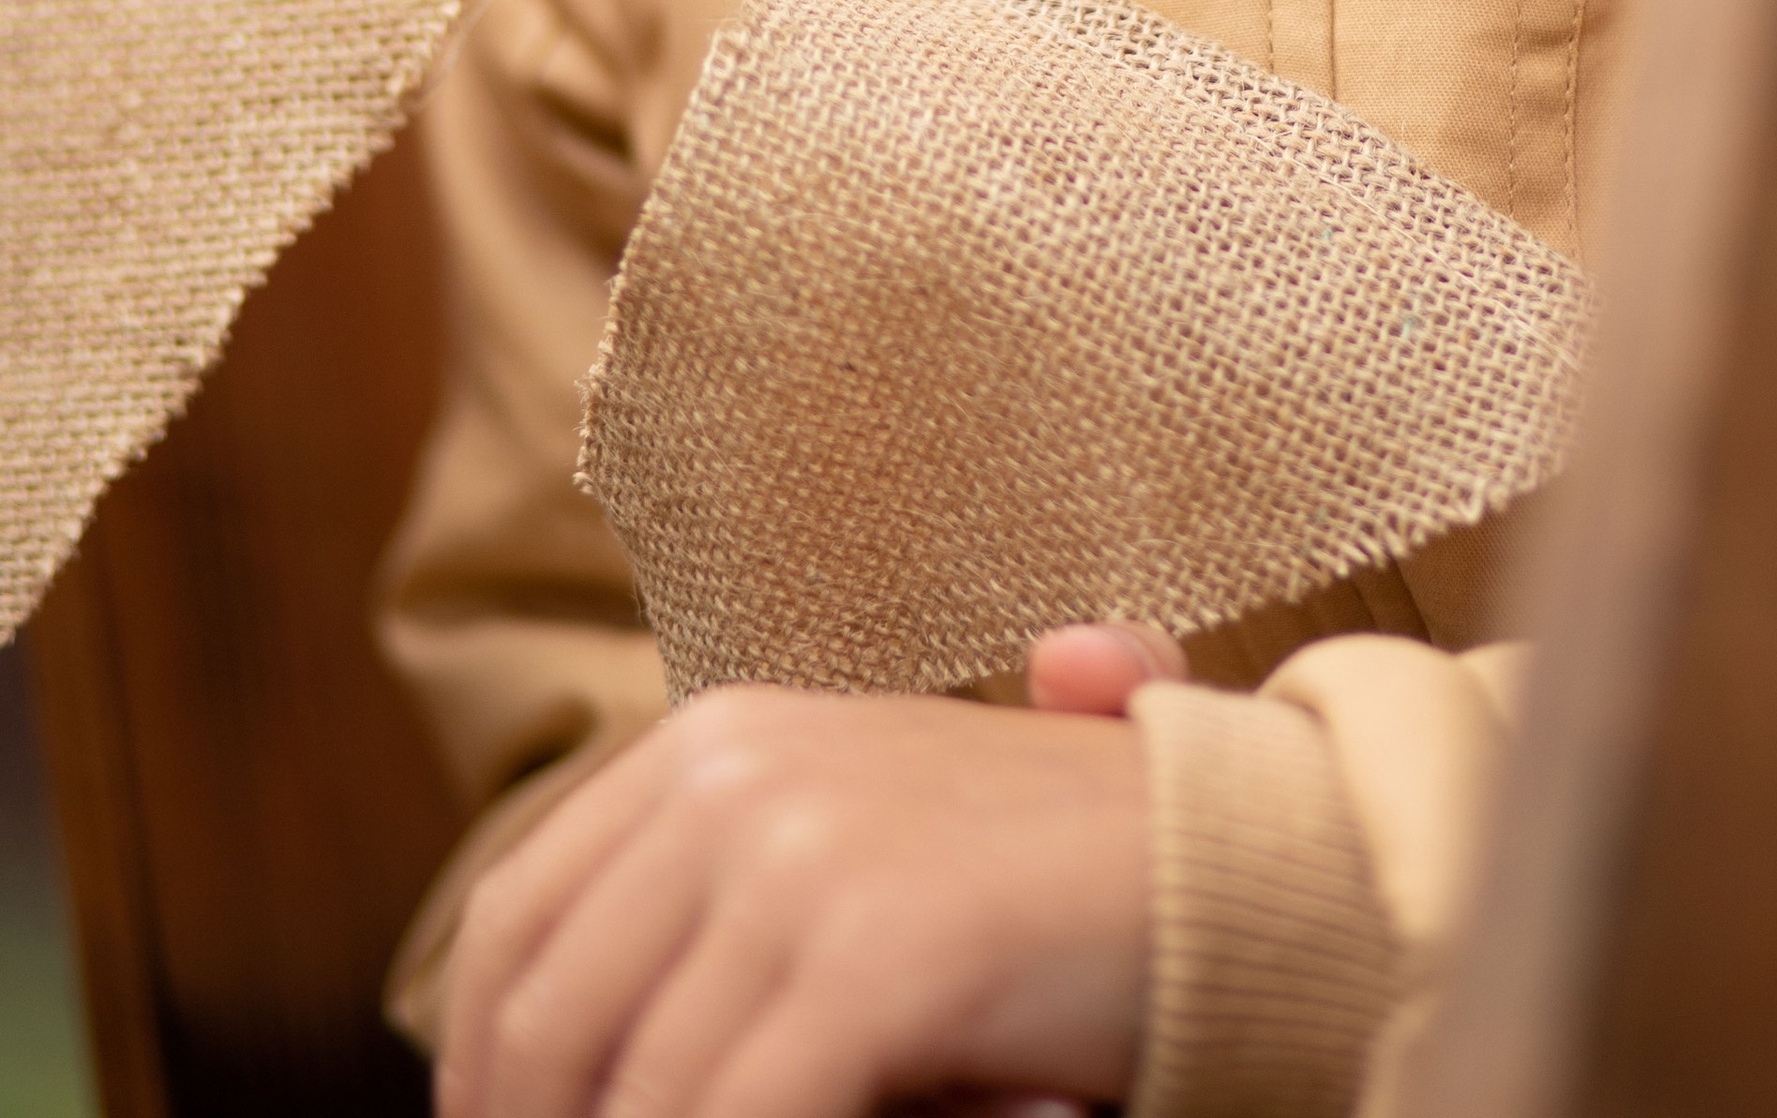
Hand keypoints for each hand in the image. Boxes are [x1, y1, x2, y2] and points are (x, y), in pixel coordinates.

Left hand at [439, 678, 1151, 1117]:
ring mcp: (805, 852)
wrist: (1246, 868)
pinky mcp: (879, 949)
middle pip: (549, 1017)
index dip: (484, 1068)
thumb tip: (531, 1058)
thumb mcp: (854, 866)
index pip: (514, 925)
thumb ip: (718, 916)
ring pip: (633, 1088)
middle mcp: (740, 769)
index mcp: (718, 740)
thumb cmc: (1046, 896)